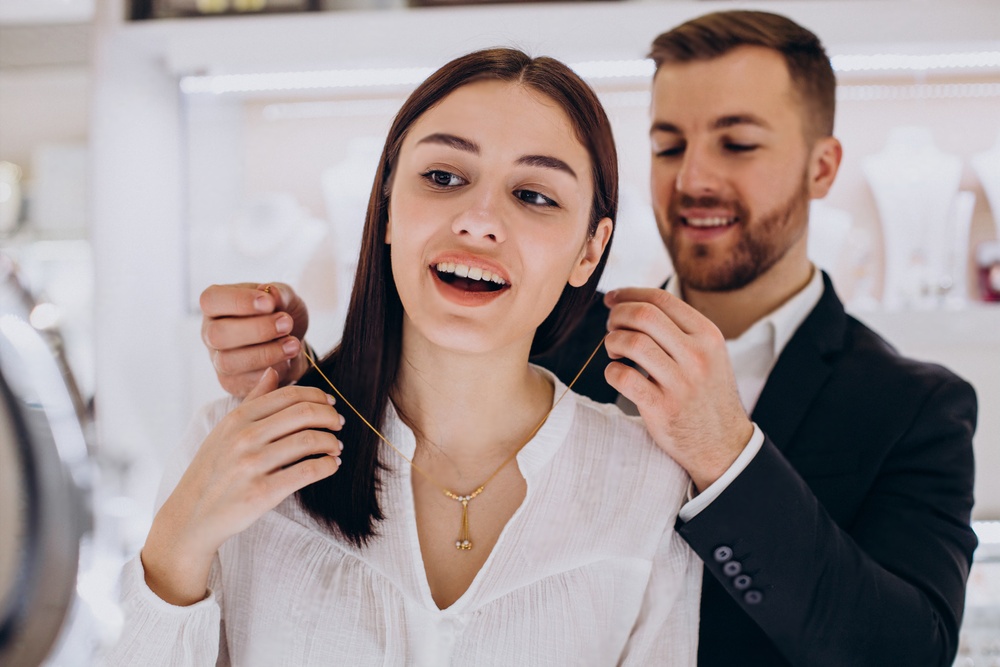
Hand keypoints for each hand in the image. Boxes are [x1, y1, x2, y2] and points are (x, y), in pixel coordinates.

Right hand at [141, 368, 343, 604]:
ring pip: (310, 440)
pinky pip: (308, 471)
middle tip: (339, 424)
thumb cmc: (213, 471)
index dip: (318, 396)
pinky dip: (328, 465)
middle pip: (304, 413)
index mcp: (237, 418)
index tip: (330, 404)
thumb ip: (253, 400)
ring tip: (336, 447)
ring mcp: (252, 464)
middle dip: (330, 416)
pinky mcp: (263, 492)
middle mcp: (244, 437)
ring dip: (332, 442)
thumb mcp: (224, 430)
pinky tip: (331, 466)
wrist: (191, 516)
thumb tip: (273, 370)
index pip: (290, 394)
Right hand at [200, 282, 310, 396]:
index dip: (239, 302)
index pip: (211, 300)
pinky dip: (271, 371)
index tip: (269, 304)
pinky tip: (288, 360)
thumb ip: (279, 293)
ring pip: (229, 362)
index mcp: (215, 305)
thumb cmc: (281, 314)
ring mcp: (218, 360)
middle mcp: (210, 333)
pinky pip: (245, 382)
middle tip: (286, 324)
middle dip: (257, 330)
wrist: (292, 344)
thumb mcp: (285, 298)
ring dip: (266, 353)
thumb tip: (270, 292)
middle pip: (218, 334)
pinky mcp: (231, 382)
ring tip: (293, 344)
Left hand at [603, 288, 753, 491]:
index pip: (661, 299)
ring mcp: (680, 383)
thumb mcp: (709, 354)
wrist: (723, 444)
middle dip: (617, 315)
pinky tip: (617, 374)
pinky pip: (622, 377)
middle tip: (611, 326)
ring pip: (632, 343)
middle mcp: (697, 356)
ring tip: (614, 351)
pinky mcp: (662, 408)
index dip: (630, 294)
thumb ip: (680, 329)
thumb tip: (634, 303)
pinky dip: (611, 371)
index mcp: (708, 336)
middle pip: (644, 316)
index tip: (613, 299)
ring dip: (612, 342)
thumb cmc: (706, 393)